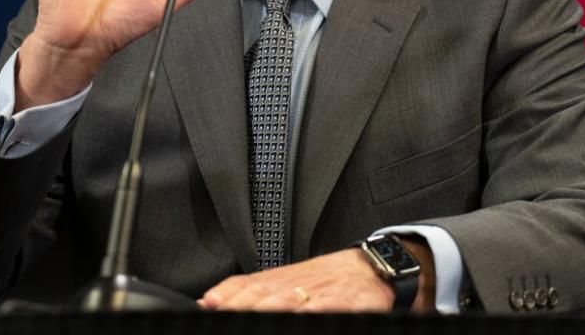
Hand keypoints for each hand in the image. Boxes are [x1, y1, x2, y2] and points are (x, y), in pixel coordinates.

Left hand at [199, 241, 435, 312]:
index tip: (210, 302)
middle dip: (244, 305)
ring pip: (293, 301)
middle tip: (224, 312)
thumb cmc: (328, 280)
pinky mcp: (349, 303)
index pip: (250, 285)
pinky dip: (315, 311)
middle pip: (266, 295)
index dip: (230, 295)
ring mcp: (324, 293)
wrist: (374, 267)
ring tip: (254, 316)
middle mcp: (300, 284)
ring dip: (271, 307)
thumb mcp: (291, 280)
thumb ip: (255, 290)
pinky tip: (306, 315)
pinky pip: (329, 308)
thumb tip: (213, 300)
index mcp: (283, 280)